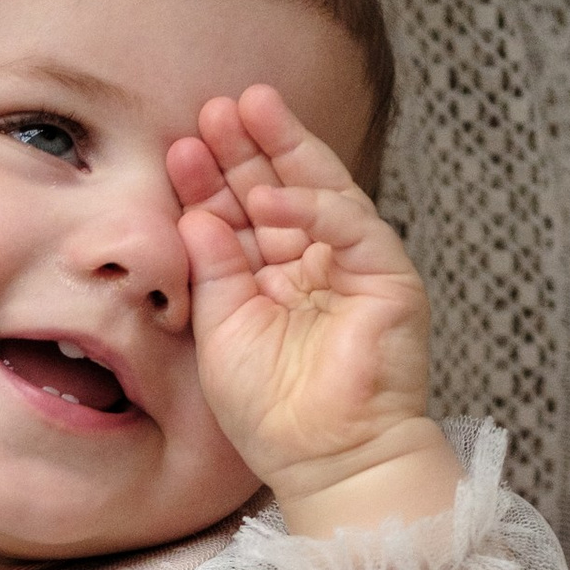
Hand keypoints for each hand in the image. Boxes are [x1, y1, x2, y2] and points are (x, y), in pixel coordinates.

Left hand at [165, 86, 454, 525]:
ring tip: (242, 113)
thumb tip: (196, 214)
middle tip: (213, 107)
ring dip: (281, 151)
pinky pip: (351, 227)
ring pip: (318, 192)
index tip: (180, 148)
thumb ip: (213, 271)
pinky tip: (272, 194)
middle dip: (247, 147)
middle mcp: (315, 264)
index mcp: (273, 277)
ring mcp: (354, 267)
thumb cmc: (273, 414)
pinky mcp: (389, 278)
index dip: (214, 180)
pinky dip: (312, 208)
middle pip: (280, 189)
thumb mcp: (221, 333)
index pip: (243, 215)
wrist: (327, 462)